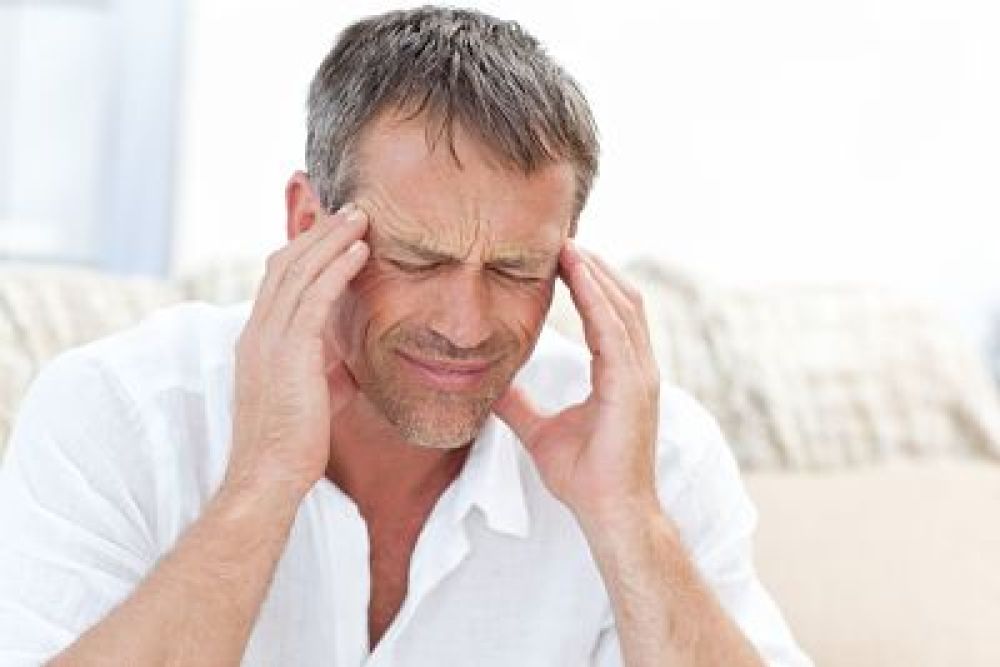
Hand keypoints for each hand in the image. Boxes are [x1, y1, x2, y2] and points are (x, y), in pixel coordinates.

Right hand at [223, 203, 368, 501]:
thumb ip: (324, 371)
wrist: (270, 476)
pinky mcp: (289, 352)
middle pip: (286, 264)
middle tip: (349, 209)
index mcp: (257, 340)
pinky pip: (315, 297)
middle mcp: (257, 332)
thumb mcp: (311, 397)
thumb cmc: (293, 444)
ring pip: (300, 272)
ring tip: (360, 217)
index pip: (277, 280)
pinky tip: (360, 251)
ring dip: (332, 240)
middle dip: (319, 233)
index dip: (305, 250)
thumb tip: (346, 364)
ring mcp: (269, 340)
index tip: (333, 230)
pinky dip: (338, 268)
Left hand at [494, 240, 660, 524]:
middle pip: (622, 299)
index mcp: (622, 375)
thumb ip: (519, 405)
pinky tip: (576, 276)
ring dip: (595, 273)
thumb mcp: (541, 431)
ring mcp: (640, 376)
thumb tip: (489, 386)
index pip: (609, 314)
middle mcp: (637, 369)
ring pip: (622, 306)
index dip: (589, 282)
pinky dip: (596, 299)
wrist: (609, 514)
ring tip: (567, 245)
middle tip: (562, 238)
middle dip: (594, 266)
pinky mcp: (632, 388)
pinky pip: (614, 331)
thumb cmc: (585, 477)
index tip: (562, 257)